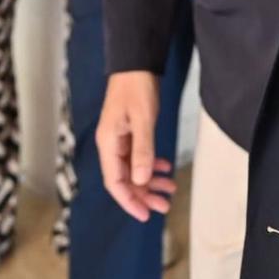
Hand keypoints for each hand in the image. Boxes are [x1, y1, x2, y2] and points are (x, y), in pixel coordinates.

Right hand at [97, 71, 175, 221]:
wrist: (136, 63)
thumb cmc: (137, 88)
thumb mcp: (143, 120)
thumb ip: (142, 151)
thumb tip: (142, 181)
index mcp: (108, 143)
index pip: (115, 182)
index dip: (129, 201)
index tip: (145, 215)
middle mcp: (111, 145)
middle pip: (124, 179)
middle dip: (143, 195)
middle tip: (164, 206)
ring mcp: (120, 139)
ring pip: (133, 169)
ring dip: (150, 181)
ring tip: (170, 189)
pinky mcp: (129, 132)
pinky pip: (138, 156)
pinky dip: (151, 164)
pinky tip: (165, 167)